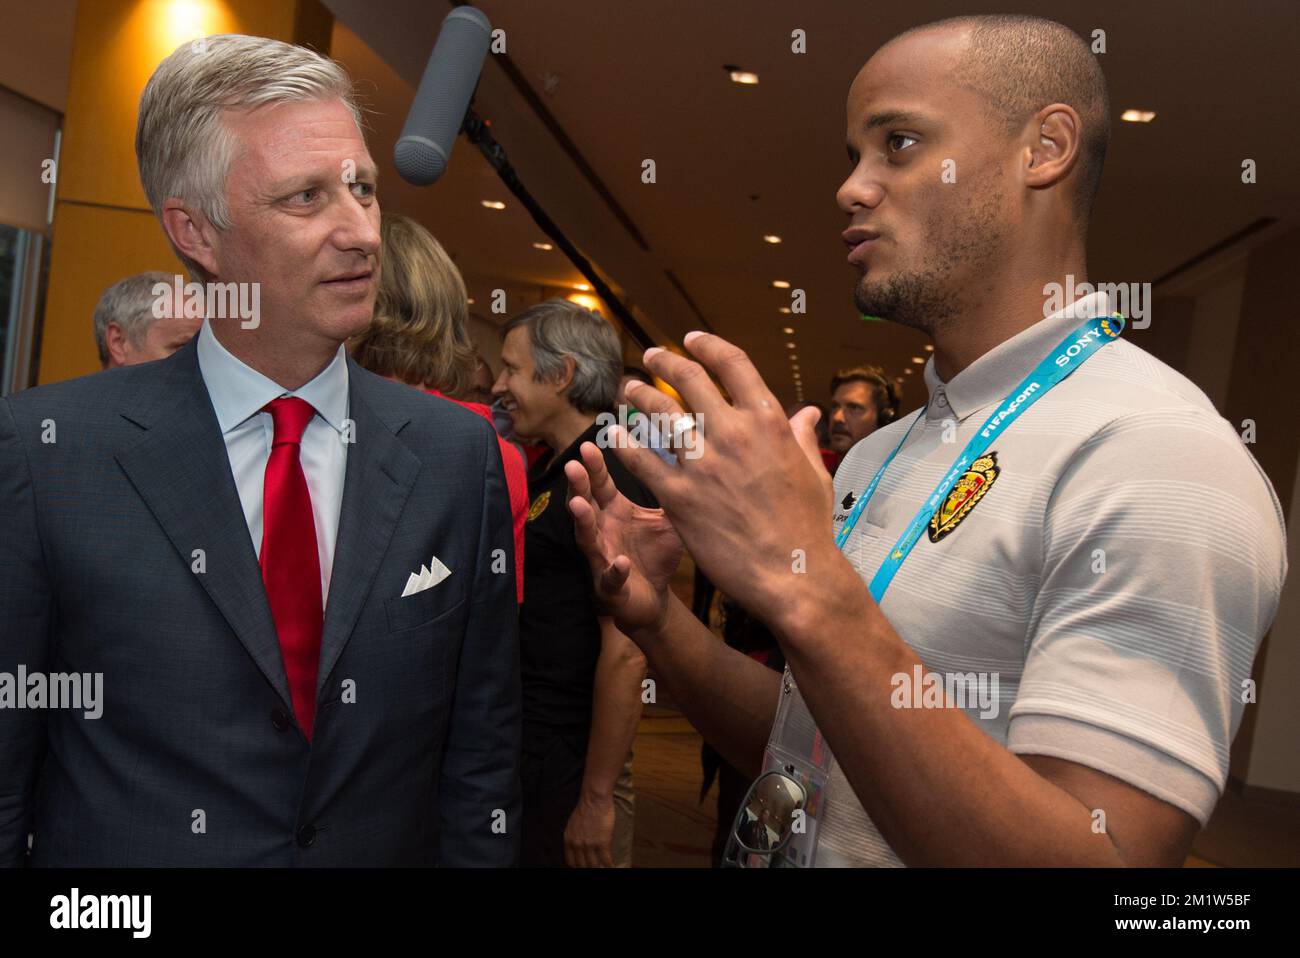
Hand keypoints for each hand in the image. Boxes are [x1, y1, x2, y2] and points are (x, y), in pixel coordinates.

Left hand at [563, 792, 616, 867]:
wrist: (594, 799)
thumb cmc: (586, 808)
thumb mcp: (573, 824)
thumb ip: (574, 837)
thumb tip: (578, 847)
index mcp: (568, 840)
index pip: (570, 861)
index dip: (577, 867)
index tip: (583, 867)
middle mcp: (577, 845)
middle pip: (581, 866)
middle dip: (588, 868)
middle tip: (594, 868)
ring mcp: (589, 845)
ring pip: (593, 865)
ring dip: (599, 868)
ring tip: (604, 868)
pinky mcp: (602, 842)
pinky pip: (606, 860)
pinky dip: (610, 865)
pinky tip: (613, 866)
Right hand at [565, 445, 684, 636]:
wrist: (654, 597)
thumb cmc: (655, 553)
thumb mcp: (666, 518)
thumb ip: (670, 490)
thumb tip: (687, 456)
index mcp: (614, 512)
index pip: (601, 485)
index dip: (594, 466)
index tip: (587, 444)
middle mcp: (602, 531)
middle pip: (586, 504)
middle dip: (578, 486)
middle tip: (572, 466)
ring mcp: (603, 558)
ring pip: (586, 539)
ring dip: (582, 522)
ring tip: (579, 505)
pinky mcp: (611, 587)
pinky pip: (611, 578)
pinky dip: (615, 571)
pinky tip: (621, 562)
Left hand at [605, 332, 836, 628]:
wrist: (793, 574)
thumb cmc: (807, 527)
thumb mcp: (813, 472)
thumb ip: (802, 437)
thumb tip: (807, 413)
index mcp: (768, 421)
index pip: (732, 364)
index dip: (708, 346)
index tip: (691, 340)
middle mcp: (733, 434)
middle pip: (689, 380)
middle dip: (664, 362)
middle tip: (651, 356)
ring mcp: (703, 465)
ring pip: (659, 415)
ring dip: (639, 396)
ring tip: (628, 390)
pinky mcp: (679, 496)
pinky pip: (641, 460)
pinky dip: (624, 443)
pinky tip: (613, 434)